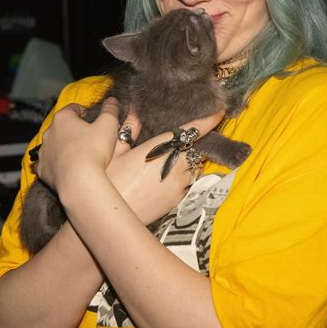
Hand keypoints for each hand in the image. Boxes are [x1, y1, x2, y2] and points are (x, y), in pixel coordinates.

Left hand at [36, 98, 121, 192]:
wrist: (80, 182)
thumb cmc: (94, 151)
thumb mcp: (109, 125)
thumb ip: (110, 110)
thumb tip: (112, 100)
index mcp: (63, 118)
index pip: (73, 108)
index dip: (85, 112)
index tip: (94, 120)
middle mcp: (49, 133)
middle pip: (62, 126)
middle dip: (74, 129)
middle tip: (90, 137)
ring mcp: (44, 152)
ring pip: (54, 144)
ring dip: (65, 146)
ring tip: (81, 154)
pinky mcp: (42, 170)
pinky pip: (50, 163)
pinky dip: (58, 163)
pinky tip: (70, 167)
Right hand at [107, 110, 223, 224]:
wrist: (107, 218)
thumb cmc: (107, 180)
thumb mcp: (115, 150)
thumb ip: (129, 128)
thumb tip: (134, 110)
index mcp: (161, 147)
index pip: (192, 130)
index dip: (208, 120)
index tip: (219, 112)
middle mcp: (176, 164)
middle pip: (196, 149)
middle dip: (195, 143)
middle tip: (185, 140)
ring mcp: (179, 184)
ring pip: (193, 167)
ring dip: (188, 162)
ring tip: (171, 161)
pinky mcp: (178, 200)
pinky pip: (188, 183)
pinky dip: (182, 178)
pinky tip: (165, 179)